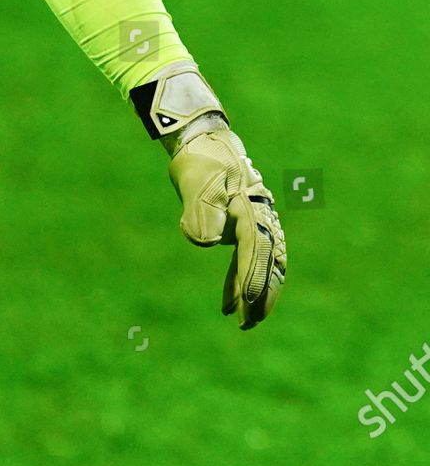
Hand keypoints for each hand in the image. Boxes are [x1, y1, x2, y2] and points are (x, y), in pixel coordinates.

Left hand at [168, 128, 286, 328]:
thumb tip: (209, 242)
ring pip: (265, 264)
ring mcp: (258, 222)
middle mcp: (261, 218)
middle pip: (268, 262)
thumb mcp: (197, 182)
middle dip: (261, 294)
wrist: (204, 142)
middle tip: (247, 323)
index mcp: (250, 208)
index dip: (251, 277)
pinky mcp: (248, 227)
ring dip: (258, 293)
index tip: (244, 304)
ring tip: (244, 322)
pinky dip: (243, 280)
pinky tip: (229, 300)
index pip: (254, 249)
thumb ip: (202, 210)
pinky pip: (253, 259)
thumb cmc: (200, 163)